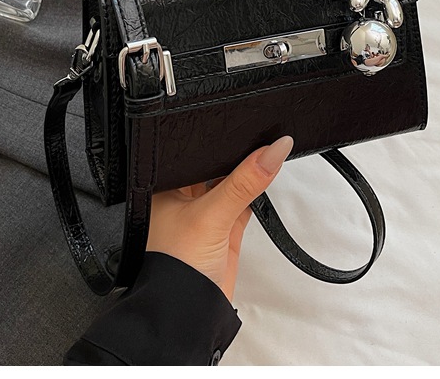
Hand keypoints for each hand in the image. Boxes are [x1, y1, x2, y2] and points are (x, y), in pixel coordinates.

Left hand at [146, 136, 293, 301]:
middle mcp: (183, 199)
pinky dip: (255, 193)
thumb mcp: (212, 215)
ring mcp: (205, 216)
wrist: (186, 316)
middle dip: (235, 154)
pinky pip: (243, 203)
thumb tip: (273, 151)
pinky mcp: (224, 233)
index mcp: (166, 188)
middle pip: (215, 167)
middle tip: (259, 134)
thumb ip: (245, 182)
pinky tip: (264, 179)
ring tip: (266, 151)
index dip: (217, 139)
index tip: (242, 122)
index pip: (196, 153)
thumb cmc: (174, 269)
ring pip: (231, 183)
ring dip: (247, 172)